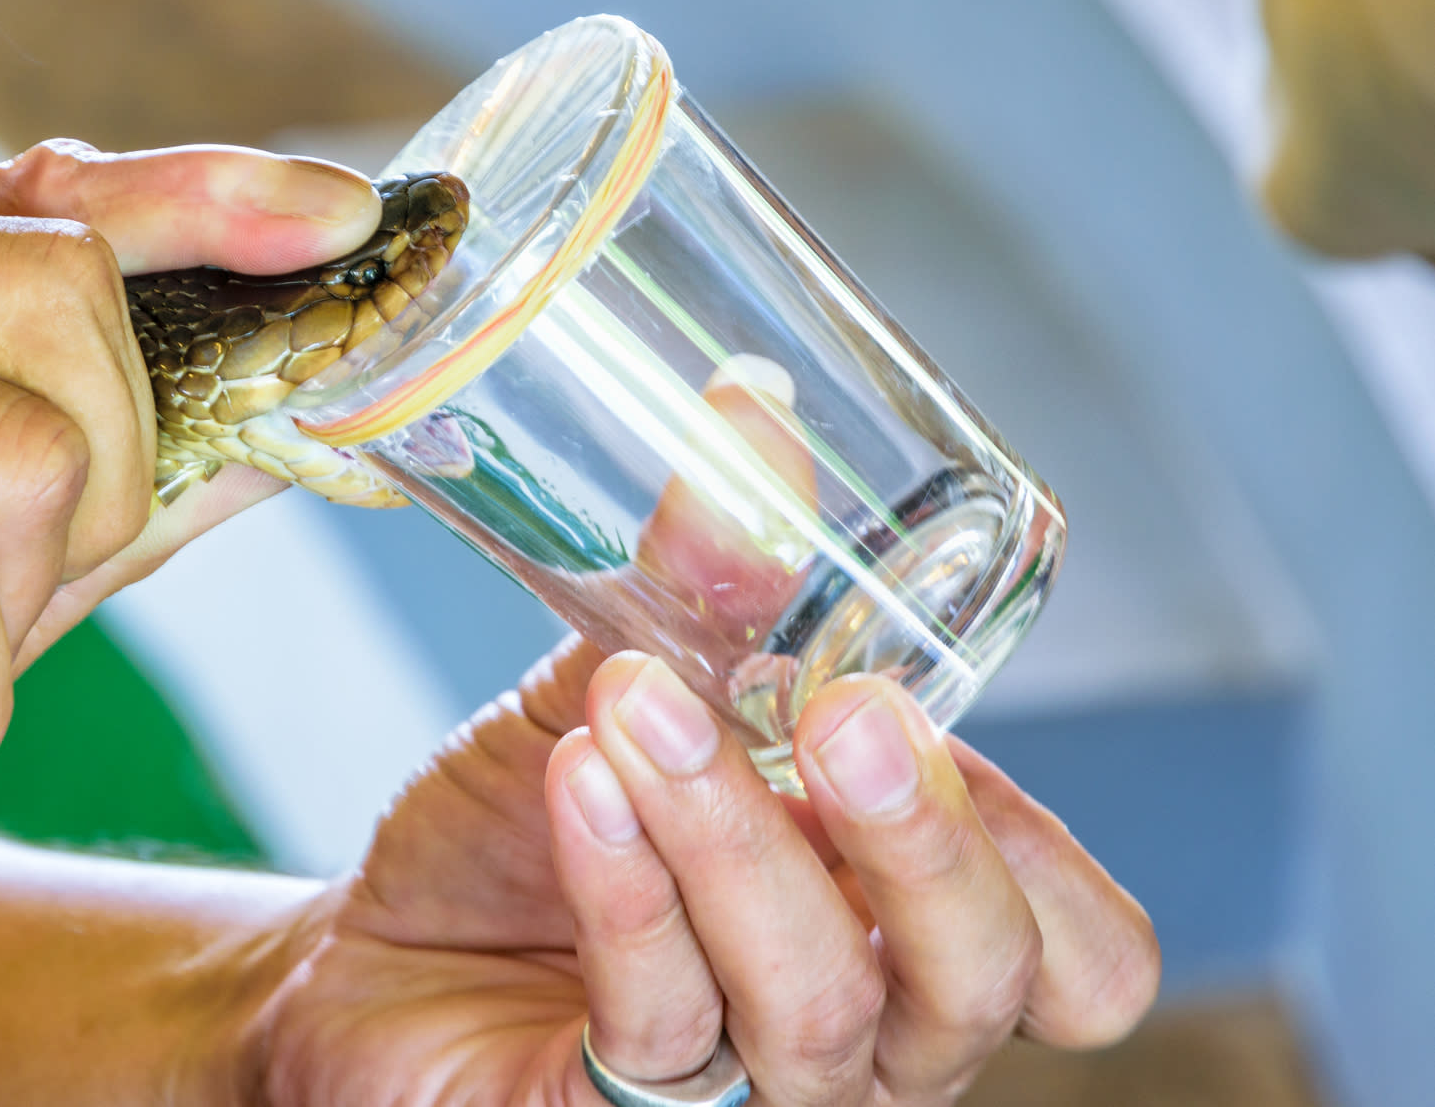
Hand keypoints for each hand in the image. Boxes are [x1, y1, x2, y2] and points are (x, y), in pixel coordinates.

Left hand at [259, 637, 1157, 1104]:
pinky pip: (662, 1023)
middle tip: (843, 713)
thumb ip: (706, 585)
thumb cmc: (534, 830)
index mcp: (903, 920)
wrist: (375, 946)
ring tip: (639, 706)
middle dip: (924, 844)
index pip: (1081, 950)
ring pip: (818, 1004)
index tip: (906, 707)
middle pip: (980, 985)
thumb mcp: (629, 686)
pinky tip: (576, 783)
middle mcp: (863, 1026)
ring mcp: (751, 1092)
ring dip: (733, 837)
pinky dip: (626, 891)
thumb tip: (748, 417)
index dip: (1038, 858)